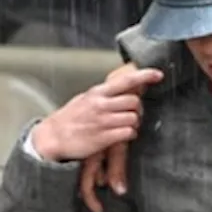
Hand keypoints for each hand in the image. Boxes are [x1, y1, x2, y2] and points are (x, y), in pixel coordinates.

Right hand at [31, 67, 162, 163]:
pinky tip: (121, 135)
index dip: (144, 76)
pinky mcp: (104, 137)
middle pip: (134, 102)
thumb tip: (131, 87)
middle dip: (137, 109)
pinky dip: (130, 134)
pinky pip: (129, 133)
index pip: (125, 80)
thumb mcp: (86, 99)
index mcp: (97, 93)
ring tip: (123, 125)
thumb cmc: (71, 117)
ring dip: (134, 123)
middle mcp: (100, 105)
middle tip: (131, 114)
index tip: (159, 74)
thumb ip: (107, 94)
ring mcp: (102, 121)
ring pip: (134, 118)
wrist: (52, 137)